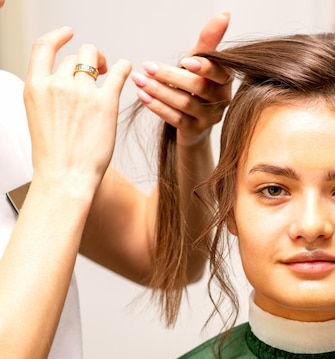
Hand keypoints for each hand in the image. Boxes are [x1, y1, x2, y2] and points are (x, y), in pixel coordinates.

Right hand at [23, 27, 131, 191]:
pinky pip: (120, 71)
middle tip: (97, 70)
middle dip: (87, 59)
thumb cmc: (54, 155)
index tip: (69, 34)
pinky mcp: (107, 102)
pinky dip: (124, 67)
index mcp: (36, 87)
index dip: (58, 36)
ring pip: (94, 58)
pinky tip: (127, 70)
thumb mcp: (38, 116)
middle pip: (75, 55)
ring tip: (108, 74)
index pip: (43, 47)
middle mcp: (57, 84)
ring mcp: (82, 92)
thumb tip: (62, 82)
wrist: (66, 176)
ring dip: (104, 63)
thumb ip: (48, 94)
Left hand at [130, 12, 232, 145]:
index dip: (205, 67)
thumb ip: (209, 41)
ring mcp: (209, 118)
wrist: (193, 124)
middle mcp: (222, 100)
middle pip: (199, 88)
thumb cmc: (194, 87)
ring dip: (159, 91)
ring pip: (185, 104)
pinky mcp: (195, 131)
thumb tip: (224, 14)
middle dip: (171, 76)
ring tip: (139, 80)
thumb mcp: (200, 63)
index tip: (186, 61)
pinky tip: (143, 97)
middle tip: (147, 66)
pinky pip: (176, 120)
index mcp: (225, 81)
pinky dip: (158, 107)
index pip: (218, 73)